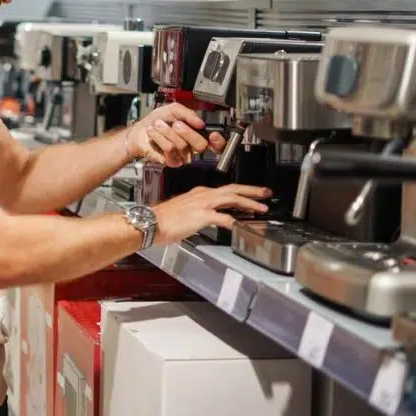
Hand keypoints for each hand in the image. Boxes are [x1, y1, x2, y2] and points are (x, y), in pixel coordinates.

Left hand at [126, 102, 226, 166]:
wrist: (140, 131)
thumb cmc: (156, 121)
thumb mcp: (173, 109)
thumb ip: (189, 113)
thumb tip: (200, 122)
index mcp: (197, 133)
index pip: (216, 144)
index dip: (218, 141)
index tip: (213, 135)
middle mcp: (192, 146)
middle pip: (201, 144)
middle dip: (187, 131)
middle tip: (176, 124)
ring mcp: (182, 155)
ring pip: (183, 146)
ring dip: (167, 132)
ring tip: (159, 125)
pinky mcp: (171, 161)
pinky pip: (170, 150)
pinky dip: (160, 138)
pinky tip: (154, 133)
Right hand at [152, 184, 271, 244]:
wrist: (149, 222)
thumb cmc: (162, 220)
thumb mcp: (184, 212)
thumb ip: (200, 213)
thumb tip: (212, 219)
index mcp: (199, 194)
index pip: (225, 190)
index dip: (241, 192)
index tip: (252, 195)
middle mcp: (202, 196)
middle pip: (233, 190)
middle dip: (252, 191)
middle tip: (266, 193)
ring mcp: (202, 205)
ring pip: (231, 199)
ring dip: (248, 203)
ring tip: (261, 208)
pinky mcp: (200, 216)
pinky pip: (222, 217)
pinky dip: (233, 220)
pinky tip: (241, 225)